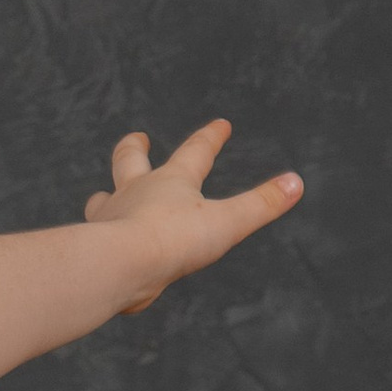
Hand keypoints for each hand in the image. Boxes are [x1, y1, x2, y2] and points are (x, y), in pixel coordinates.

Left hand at [86, 120, 301, 312]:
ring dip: (104, 196)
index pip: (196, 151)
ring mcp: (110, 218)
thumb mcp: (226, 222)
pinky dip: (98, 241)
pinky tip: (102, 249)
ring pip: (102, 200)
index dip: (211, 137)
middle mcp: (135, 192)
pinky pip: (96, 241)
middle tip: (137, 139)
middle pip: (129, 160)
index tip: (221, 124)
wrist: (120, 265)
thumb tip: (296, 183)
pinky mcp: (95, 248)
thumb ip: (261, 204)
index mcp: (171, 181)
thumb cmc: (173, 240)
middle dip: (134, 148)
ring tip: (101, 197)